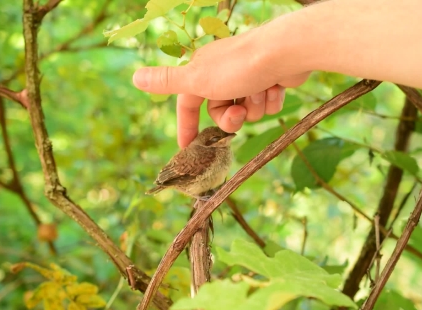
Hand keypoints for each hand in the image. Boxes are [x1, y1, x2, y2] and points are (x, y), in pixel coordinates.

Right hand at [132, 25, 309, 147]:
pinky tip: (275, 87)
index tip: (187, 146)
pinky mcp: (271, 79)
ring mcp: (249, 76)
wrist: (286, 52)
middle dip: (231, 118)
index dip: (187, 124)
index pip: (188, 103)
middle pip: (221, 112)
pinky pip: (267, 104)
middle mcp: (225, 73)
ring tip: (261, 91)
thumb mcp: (197, 79)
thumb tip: (135, 77)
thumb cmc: (239, 66)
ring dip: (255, 107)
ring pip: (247, 110)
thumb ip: (167, 82)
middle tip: (241, 112)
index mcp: (203, 71)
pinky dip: (271, 100)